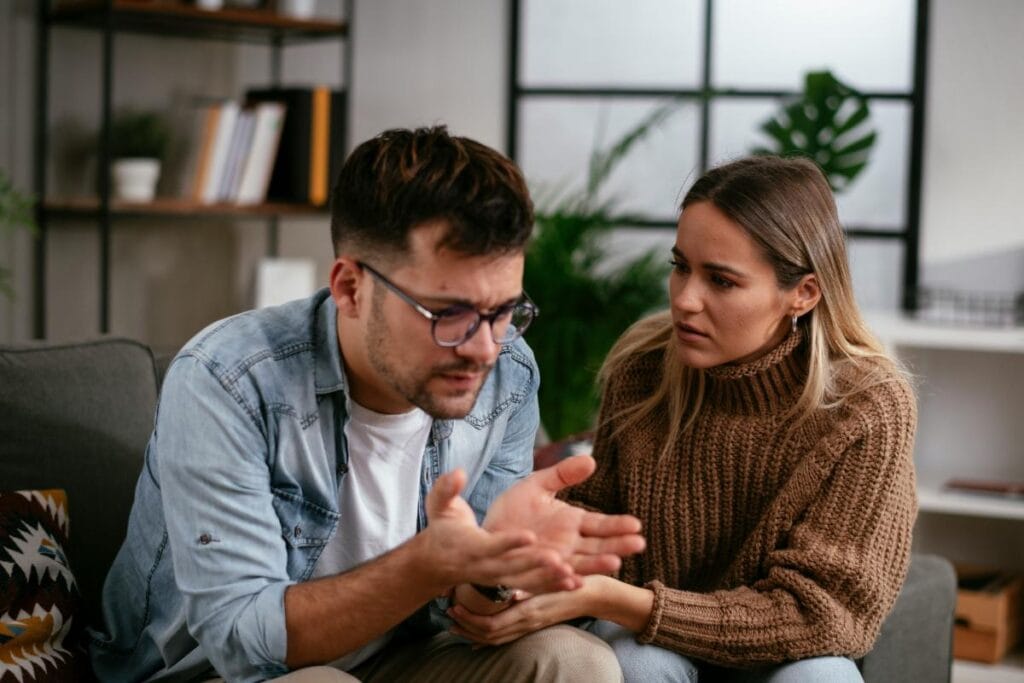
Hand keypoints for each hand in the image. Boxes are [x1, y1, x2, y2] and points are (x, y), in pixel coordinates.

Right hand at [418, 469, 574, 594]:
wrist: (438, 562)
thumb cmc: (443, 529)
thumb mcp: (440, 506)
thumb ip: (447, 489)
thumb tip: (458, 473)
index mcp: (472, 546)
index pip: (491, 545)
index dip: (508, 542)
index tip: (528, 536)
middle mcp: (488, 566)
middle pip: (514, 567)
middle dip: (536, 564)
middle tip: (558, 559)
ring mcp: (500, 577)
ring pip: (527, 580)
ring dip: (550, 579)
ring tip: (574, 576)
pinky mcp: (510, 581)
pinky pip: (534, 586)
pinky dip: (553, 586)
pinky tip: (577, 583)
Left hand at [447, 578, 597, 645]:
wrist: (594, 594)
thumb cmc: (573, 581)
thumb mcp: (552, 580)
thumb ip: (533, 587)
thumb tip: (510, 594)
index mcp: (528, 611)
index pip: (491, 624)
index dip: (469, 619)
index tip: (454, 607)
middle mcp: (527, 622)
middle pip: (488, 634)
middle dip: (466, 626)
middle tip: (448, 613)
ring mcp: (531, 625)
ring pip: (496, 638)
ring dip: (473, 632)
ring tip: (456, 623)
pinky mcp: (534, 624)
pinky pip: (507, 636)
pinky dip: (489, 637)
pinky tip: (478, 635)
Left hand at [483, 455, 644, 578]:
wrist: (485, 533)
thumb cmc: (513, 510)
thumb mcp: (537, 485)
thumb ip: (562, 474)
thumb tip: (591, 460)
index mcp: (571, 523)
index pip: (600, 525)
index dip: (617, 525)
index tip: (636, 524)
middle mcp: (567, 545)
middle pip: (597, 547)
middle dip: (617, 546)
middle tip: (638, 544)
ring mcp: (552, 561)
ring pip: (578, 564)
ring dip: (595, 565)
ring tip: (614, 562)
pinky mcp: (532, 574)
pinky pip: (549, 578)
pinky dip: (561, 580)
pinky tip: (574, 578)